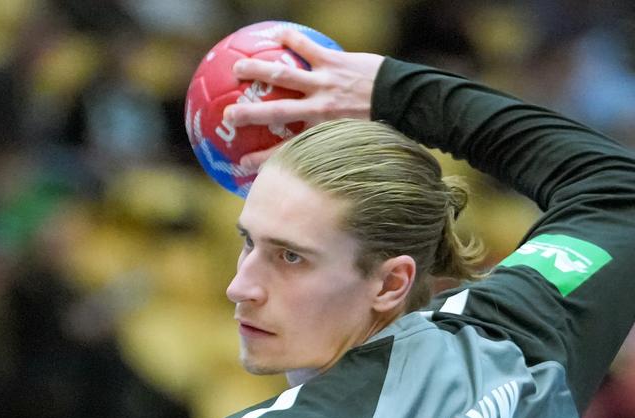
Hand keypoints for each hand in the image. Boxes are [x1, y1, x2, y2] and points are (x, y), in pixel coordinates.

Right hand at [224, 29, 385, 169]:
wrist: (408, 101)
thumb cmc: (384, 126)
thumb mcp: (355, 147)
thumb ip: (331, 152)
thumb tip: (317, 166)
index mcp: (321, 135)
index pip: (284, 151)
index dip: (261, 160)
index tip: (240, 166)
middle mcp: (318, 110)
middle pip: (274, 112)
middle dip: (248, 113)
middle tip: (226, 116)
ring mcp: (325, 83)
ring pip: (283, 75)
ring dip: (258, 70)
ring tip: (237, 69)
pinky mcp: (335, 62)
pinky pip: (307, 47)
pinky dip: (290, 39)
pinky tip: (274, 34)